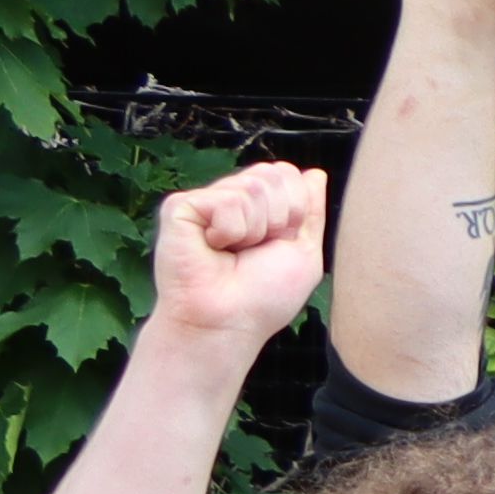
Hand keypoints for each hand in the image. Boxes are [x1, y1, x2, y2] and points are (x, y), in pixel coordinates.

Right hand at [143, 164, 328, 356]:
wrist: (228, 320)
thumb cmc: (264, 296)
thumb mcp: (304, 252)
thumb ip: (310, 211)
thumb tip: (314, 174)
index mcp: (259, 208)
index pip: (288, 174)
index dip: (296, 208)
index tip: (280, 242)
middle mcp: (231, 200)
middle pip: (274, 173)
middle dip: (279, 217)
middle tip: (255, 249)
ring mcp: (205, 202)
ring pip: (252, 186)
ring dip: (255, 229)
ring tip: (233, 252)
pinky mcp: (180, 207)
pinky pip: (226, 200)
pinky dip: (230, 230)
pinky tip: (213, 247)